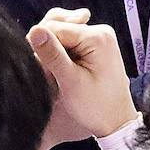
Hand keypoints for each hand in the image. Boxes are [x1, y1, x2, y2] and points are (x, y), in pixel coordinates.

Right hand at [29, 11, 138, 142]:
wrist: (116, 122)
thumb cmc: (96, 106)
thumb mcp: (70, 81)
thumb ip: (52, 55)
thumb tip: (33, 30)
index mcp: (97, 37)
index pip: (53, 27)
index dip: (40, 46)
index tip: (43, 69)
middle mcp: (100, 31)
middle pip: (58, 28)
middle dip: (48, 49)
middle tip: (51, 74)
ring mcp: (99, 38)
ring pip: (61, 36)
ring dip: (54, 54)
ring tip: (58, 75)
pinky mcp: (95, 46)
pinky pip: (69, 44)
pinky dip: (62, 57)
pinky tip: (64, 72)